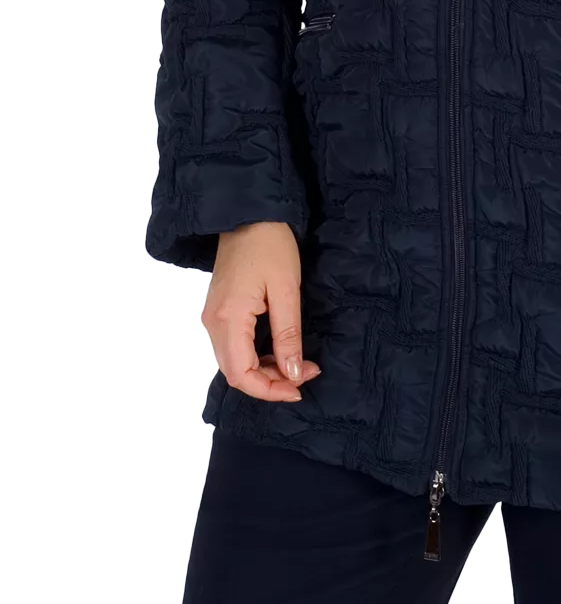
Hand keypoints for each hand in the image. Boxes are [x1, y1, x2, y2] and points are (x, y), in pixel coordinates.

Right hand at [201, 222, 320, 401]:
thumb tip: (291, 373)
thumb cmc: (270, 246)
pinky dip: (256, 356)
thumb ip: (288, 335)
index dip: (269, 390)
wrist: (248, 214)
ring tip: (297, 362)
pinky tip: (280, 349)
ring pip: (233, 361)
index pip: (240, 374)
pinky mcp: (218, 310)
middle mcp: (212, 323)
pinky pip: (233, 346)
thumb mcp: (287, 290)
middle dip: (270, 382)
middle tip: (305, 373)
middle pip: (235, 372)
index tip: (299, 387)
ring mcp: (212, 317)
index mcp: (227, 319)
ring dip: (264, 370)